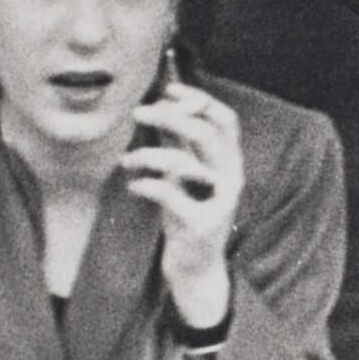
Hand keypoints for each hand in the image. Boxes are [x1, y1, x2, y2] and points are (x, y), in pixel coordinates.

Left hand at [127, 85, 244, 330]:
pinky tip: (133, 186)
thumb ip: (180, 144)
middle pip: (205, 133)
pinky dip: (145, 185)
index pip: (225, 120)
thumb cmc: (188, 215)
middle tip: (139, 113)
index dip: (199, 99)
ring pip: (184, 163)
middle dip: (170, 116)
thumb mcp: (188, 177)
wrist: (197, 268)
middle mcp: (231, 179)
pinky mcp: (200, 225)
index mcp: (231, 163)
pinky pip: (169, 195)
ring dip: (148, 155)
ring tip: (128, 160)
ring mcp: (218, 202)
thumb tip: (164, 104)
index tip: (168, 91)